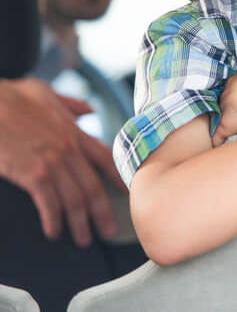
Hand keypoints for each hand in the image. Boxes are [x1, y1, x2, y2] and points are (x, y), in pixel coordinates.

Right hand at [0, 78, 121, 246]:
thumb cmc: (11, 96)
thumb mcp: (47, 93)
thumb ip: (71, 105)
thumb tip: (88, 110)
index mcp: (74, 131)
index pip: (105, 158)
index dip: (119, 177)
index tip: (127, 194)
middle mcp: (70, 149)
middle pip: (94, 187)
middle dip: (103, 213)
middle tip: (109, 232)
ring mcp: (53, 163)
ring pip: (75, 200)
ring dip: (80, 223)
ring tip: (83, 240)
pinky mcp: (33, 175)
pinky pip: (49, 204)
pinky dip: (54, 220)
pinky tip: (54, 232)